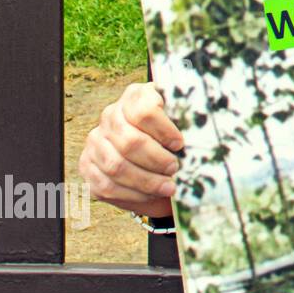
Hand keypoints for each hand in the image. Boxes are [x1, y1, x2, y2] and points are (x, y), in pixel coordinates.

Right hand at [78, 82, 183, 216]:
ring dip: (147, 181)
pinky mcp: (88, 166)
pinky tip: (150, 195)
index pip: (143, 111)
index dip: (163, 130)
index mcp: (135, 97)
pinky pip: (107, 185)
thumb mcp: (185, 122)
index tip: (180, 145)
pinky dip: (132, 194)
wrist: (156, 157)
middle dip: (157, 160)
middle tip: (175, 169)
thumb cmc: (176, 137)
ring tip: (169, 187)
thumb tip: (205, 131)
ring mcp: (96, 141)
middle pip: (130, 142)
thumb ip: (190, 121)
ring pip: (117, 166)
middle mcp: (110, 116)